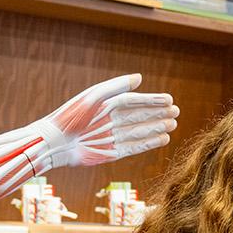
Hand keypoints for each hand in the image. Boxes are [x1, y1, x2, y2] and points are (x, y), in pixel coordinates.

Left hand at [36, 74, 179, 167]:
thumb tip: (139, 78)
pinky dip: (148, 144)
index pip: (134, 101)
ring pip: (139, 132)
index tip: (169, 100)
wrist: (55, 142)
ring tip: (173, 125)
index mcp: (106, 104)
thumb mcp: (93, 97)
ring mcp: (112, 137)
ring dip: (156, 128)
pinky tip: (162, 140)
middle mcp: (111, 120)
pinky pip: (134, 148)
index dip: (152, 100)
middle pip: (140, 116)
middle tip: (176, 113)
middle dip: (158, 114)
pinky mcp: (111, 153)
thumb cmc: (71, 116)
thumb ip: (116, 87)